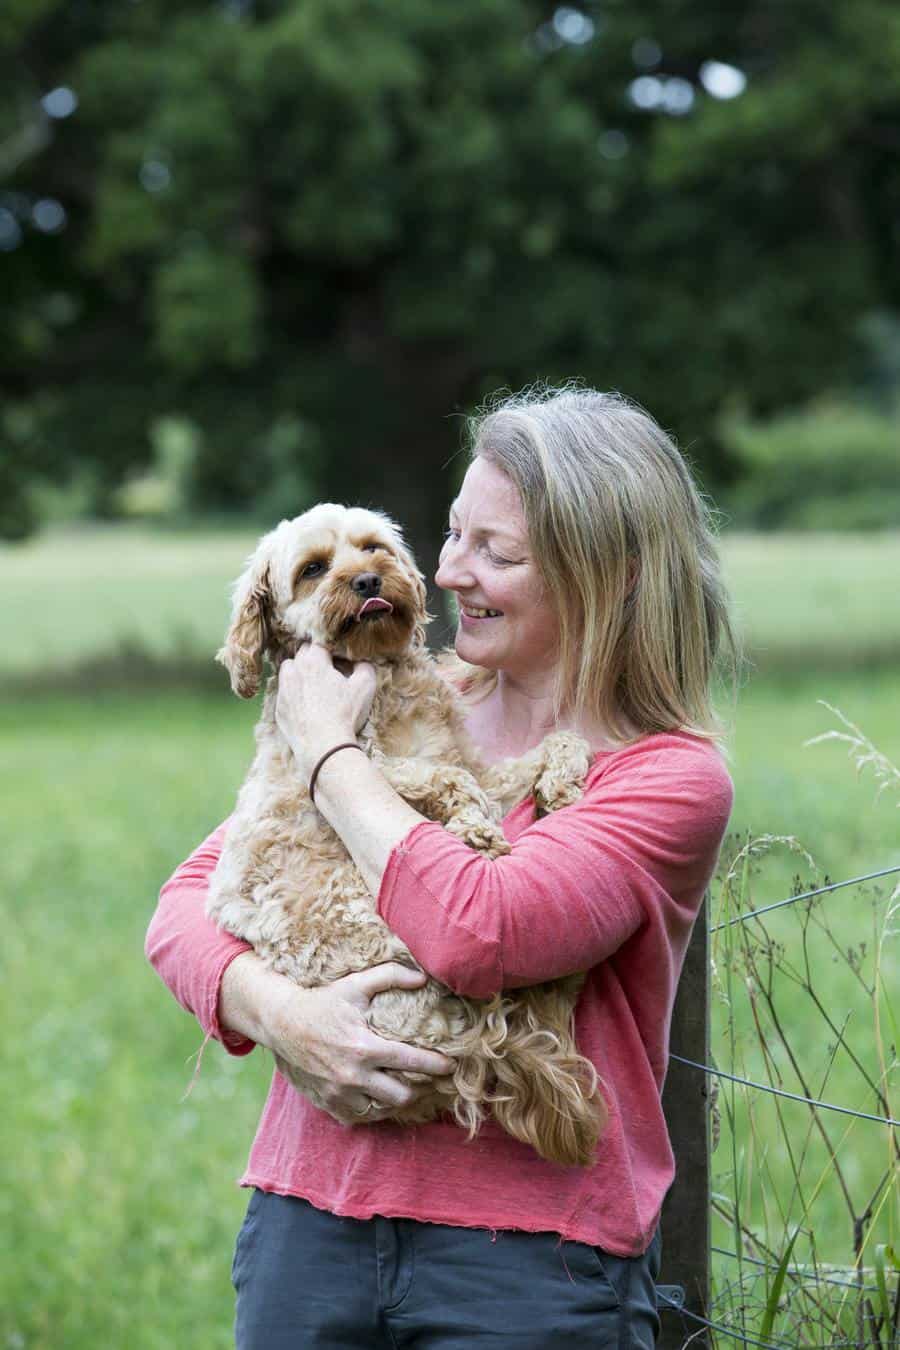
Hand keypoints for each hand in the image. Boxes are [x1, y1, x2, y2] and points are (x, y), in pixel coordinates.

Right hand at [257, 962, 454, 1122]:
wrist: (281, 1023)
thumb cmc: (322, 1002)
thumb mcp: (355, 984)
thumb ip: (390, 976)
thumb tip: (422, 977)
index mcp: (364, 1047)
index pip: (410, 1061)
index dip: (435, 1065)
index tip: (449, 1065)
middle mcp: (353, 1075)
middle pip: (401, 1094)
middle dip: (420, 1088)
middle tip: (428, 1079)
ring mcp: (339, 1093)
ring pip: (381, 1109)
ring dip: (396, 1099)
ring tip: (406, 1086)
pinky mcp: (328, 1102)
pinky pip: (358, 1116)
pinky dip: (371, 1108)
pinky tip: (378, 1095)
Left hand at [275, 644, 376, 778]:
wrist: (324, 747)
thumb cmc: (345, 714)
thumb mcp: (365, 686)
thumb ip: (364, 666)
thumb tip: (361, 662)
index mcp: (313, 662)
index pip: (319, 644)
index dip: (331, 649)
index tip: (339, 659)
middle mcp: (294, 672)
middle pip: (301, 653)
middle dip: (314, 658)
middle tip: (328, 670)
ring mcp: (283, 691)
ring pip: (288, 670)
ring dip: (299, 672)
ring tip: (314, 685)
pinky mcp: (280, 709)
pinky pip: (284, 693)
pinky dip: (294, 694)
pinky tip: (307, 705)